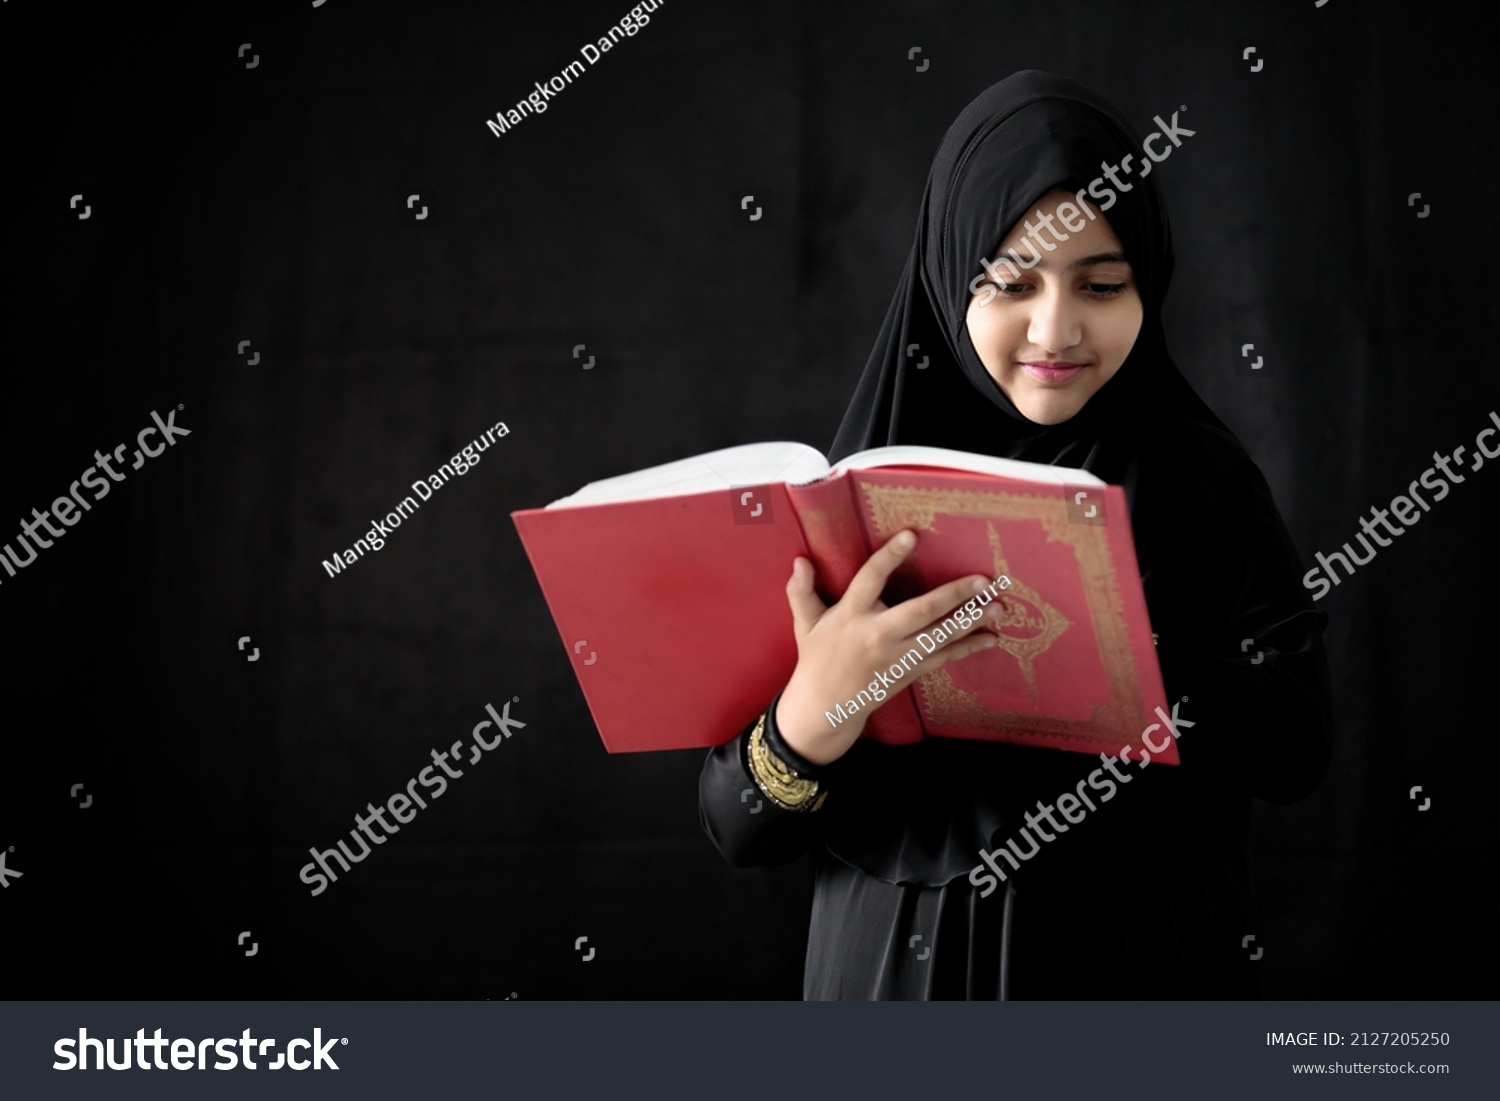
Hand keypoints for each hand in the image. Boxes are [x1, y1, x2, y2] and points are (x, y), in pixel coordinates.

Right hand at [774, 529, 1002, 765]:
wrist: (825, 707)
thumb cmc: (816, 659)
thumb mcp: (805, 623)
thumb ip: (802, 591)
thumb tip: (800, 562)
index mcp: (851, 615)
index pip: (871, 579)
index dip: (890, 557)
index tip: (911, 536)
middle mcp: (877, 634)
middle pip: (920, 611)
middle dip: (954, 595)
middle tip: (982, 580)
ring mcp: (896, 656)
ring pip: (939, 636)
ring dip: (970, 621)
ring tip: (998, 607)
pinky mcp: (909, 672)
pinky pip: (943, 658)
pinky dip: (967, 648)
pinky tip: (990, 638)